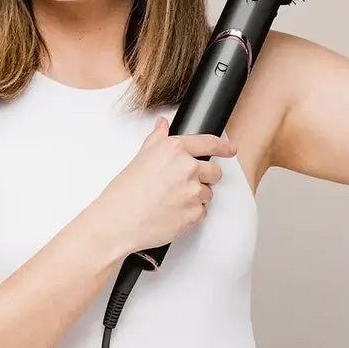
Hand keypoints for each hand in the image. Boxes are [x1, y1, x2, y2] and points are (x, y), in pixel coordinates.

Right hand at [94, 116, 235, 253]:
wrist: (118, 222)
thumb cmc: (124, 193)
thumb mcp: (139, 158)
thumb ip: (157, 140)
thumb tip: (162, 125)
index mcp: (174, 150)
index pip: (209, 143)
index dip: (223, 147)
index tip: (231, 149)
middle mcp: (187, 168)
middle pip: (215, 171)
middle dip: (205, 177)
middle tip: (184, 185)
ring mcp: (193, 192)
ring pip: (208, 193)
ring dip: (195, 197)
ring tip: (171, 201)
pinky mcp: (195, 213)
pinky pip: (202, 211)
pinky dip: (191, 213)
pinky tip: (172, 213)